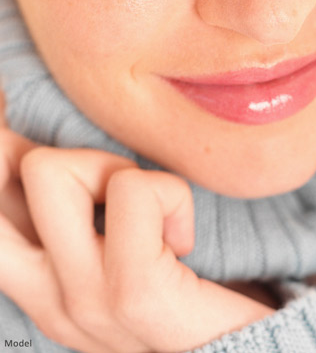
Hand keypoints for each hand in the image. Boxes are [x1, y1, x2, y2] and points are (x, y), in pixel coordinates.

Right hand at [0, 141, 273, 352]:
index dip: (4, 151)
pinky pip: (131, 193)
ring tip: (152, 213)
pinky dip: (168, 192)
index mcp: (37, 281)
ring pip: (50, 170)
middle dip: (39, 153)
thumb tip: (39, 140)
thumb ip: (80, 209)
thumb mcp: (116, 251)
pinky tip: (184, 236)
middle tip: (105, 186)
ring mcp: (82, 300)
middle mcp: (43, 292)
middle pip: (0, 171)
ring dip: (112, 169)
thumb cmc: (186, 299)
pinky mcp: (136, 294)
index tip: (19, 127)